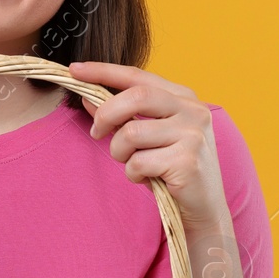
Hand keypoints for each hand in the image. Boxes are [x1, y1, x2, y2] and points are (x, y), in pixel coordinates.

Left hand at [68, 61, 228, 229]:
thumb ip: (122, 116)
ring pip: (131, 134)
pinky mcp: (187, 161)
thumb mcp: (146, 137)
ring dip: (120, 153)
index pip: (138, 76)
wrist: (204, 207)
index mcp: (183, 97)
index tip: (75, 70)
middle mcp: (193, 110)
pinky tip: (148, 180)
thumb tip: (88, 100)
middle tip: (96, 133)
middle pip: (135, 97)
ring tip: (134, 165)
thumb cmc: (171, 168)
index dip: (103, 71)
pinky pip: (138, 163)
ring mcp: (193, 135)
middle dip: (105, 114)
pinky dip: (133, 175)